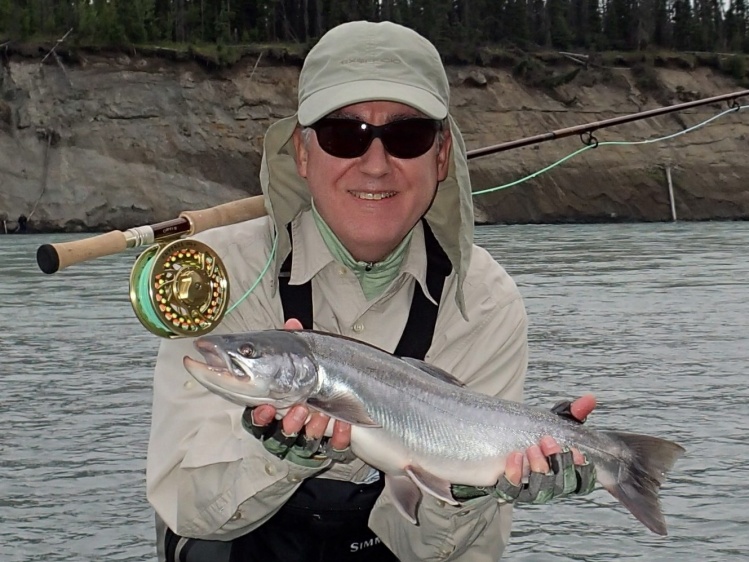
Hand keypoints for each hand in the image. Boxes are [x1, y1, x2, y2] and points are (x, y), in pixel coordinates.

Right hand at [241, 318, 351, 464]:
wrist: (351, 390)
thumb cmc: (316, 375)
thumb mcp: (305, 356)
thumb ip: (295, 342)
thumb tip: (292, 322)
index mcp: (278, 406)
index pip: (261, 419)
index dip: (261, 417)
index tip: (266, 409)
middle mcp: (292, 424)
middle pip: (281, 435)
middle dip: (289, 424)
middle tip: (299, 409)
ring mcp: (313, 436)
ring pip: (306, 443)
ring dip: (312, 430)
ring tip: (321, 414)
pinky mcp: (334, 443)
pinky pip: (334, 447)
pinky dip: (340, 438)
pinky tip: (344, 425)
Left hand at [500, 394, 596, 502]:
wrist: (502, 439)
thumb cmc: (536, 435)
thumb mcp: (556, 422)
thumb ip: (574, 412)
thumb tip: (590, 398)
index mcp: (567, 473)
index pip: (582, 481)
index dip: (581, 470)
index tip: (575, 450)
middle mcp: (551, 486)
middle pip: (562, 485)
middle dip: (556, 461)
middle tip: (546, 440)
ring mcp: (530, 490)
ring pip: (540, 490)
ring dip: (538, 467)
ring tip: (531, 447)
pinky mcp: (510, 489)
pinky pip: (513, 489)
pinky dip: (515, 473)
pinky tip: (515, 456)